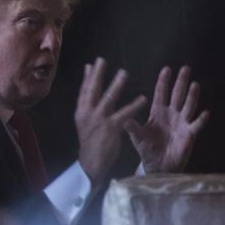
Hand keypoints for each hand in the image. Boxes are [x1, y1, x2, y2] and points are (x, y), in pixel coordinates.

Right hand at [75, 57, 146, 184]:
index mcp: (81, 111)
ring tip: (124, 73)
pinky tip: (143, 98)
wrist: (91, 163)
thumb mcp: (84, 122)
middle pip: (92, 90)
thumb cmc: (90, 142)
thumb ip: (88, 107)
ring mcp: (99, 120)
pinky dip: (134, 105)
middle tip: (103, 60)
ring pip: (108, 98)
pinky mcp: (111, 128)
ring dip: (116, 85)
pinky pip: (124, 114)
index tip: (92, 64)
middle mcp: (87, 113)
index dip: (88, 77)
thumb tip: (88, 95)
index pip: (84, 91)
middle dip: (97, 75)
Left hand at [125, 66, 209, 172]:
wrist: (157, 165)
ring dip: (192, 96)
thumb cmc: (147, 148)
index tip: (167, 69)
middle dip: (181, 82)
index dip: (164, 82)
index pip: (161, 93)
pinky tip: (205, 112)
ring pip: (188, 106)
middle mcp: (171, 114)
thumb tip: (122, 118)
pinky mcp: (189, 135)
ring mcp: (182, 123)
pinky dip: (201, 119)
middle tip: (185, 68)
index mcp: (158, 112)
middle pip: (177, 95)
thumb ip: (132, 127)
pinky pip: (196, 125)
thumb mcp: (137, 137)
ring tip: (195, 84)